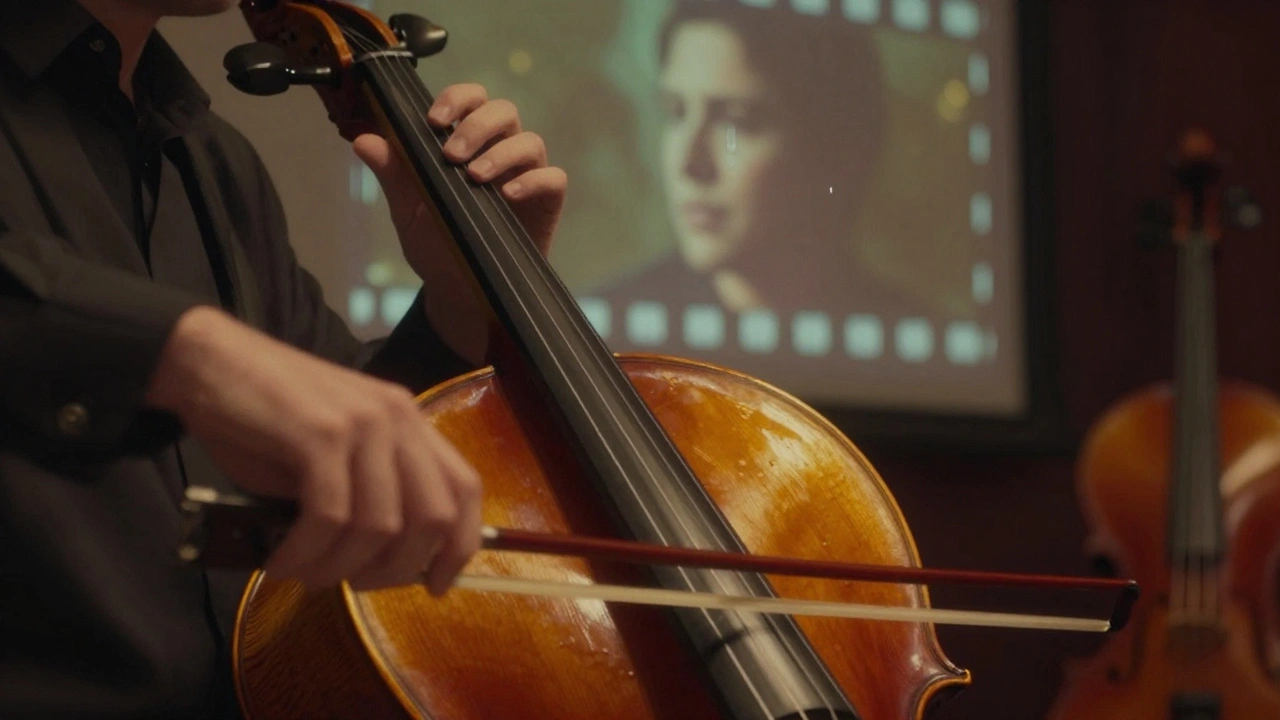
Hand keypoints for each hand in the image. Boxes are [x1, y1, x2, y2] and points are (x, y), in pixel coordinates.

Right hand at [145, 306, 480, 595]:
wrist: (209, 363)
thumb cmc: (268, 419)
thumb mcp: (335, 454)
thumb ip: (369, 494)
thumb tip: (384, 565)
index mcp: (410, 424)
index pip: (465, 490)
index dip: (460, 546)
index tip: (436, 585)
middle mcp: (398, 419)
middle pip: (432, 518)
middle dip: (395, 570)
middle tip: (352, 585)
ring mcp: (362, 423)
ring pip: (380, 526)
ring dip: (342, 568)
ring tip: (306, 574)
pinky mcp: (321, 433)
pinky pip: (330, 517)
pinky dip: (306, 553)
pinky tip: (281, 560)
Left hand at [353, 84, 567, 362]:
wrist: (460, 293)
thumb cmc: (437, 245)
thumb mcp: (409, 210)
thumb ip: (393, 173)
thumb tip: (363, 141)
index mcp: (468, 143)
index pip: (471, 101)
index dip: (457, 98)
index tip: (435, 120)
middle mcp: (500, 151)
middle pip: (504, 111)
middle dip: (477, 125)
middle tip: (451, 154)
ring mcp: (526, 175)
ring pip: (530, 140)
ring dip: (501, 152)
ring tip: (475, 177)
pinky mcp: (546, 203)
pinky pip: (553, 177)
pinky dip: (533, 180)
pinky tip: (508, 194)